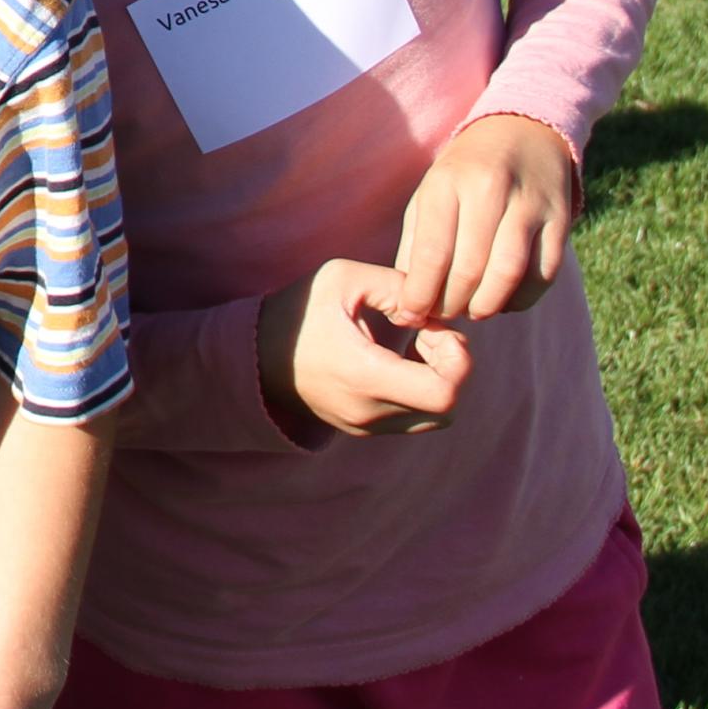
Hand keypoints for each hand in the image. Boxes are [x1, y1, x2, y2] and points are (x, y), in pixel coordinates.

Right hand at [257, 257, 473, 441]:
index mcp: (366, 376)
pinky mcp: (362, 430)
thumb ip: (395, 284)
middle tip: (427, 337)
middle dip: (451, 369)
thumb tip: (430, 308)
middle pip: (447, 409)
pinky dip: (419, 393)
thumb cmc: (299, 312)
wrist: (252, 355)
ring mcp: (365, 427)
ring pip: (435, 419)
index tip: (430, 330)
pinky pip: (412, 421)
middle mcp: (369, 412)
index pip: (445, 393)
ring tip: (413, 351)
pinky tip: (396, 362)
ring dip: (437, 383)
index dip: (455, 359)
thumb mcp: (342, 278)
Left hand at [393, 114, 579, 323]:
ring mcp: (529, 204)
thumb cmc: (465, 172)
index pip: (433, 253)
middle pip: (470, 269)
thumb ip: (415, 247)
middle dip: (452, 305)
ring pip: (508, 275)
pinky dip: (520, 300)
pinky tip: (503, 300)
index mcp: (448, 182)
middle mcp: (490, 190)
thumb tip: (406, 306)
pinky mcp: (561, 219)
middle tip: (443, 314)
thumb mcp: (430, 194)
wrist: (524, 130)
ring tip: (472, 310)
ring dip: (486, 307)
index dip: (420, 295)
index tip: (412, 315)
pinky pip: (543, 275)